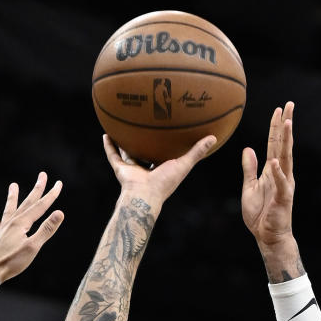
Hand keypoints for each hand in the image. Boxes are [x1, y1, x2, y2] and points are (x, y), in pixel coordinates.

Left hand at [0, 173, 63, 282]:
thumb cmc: (12, 262)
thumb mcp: (33, 247)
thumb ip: (46, 229)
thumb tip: (60, 212)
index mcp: (21, 223)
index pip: (40, 206)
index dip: (50, 195)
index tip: (58, 183)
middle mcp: (11, 222)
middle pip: (26, 203)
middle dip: (36, 189)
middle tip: (42, 175)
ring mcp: (2, 230)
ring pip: (9, 210)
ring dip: (13, 198)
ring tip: (13, 186)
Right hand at [102, 132, 216, 212]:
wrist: (145, 195)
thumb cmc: (165, 183)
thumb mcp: (184, 164)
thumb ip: (197, 152)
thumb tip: (214, 137)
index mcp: (160, 168)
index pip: (162, 154)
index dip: (164, 143)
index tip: (167, 131)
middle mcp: (145, 168)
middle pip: (144, 152)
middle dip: (143, 141)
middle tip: (144, 124)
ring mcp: (132, 169)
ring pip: (127, 153)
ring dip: (123, 142)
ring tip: (121, 127)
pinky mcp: (121, 170)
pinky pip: (113, 156)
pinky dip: (109, 147)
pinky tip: (106, 134)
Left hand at [242, 102, 295, 248]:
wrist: (267, 236)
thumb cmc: (259, 214)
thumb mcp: (248, 188)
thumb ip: (249, 169)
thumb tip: (248, 149)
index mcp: (271, 170)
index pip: (274, 144)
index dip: (275, 127)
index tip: (278, 109)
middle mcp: (281, 173)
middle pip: (283, 144)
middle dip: (286, 125)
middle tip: (289, 104)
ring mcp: (284, 184)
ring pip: (286, 158)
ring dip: (287, 141)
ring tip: (288, 123)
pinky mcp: (284, 197)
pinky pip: (281, 183)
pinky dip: (278, 172)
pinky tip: (275, 161)